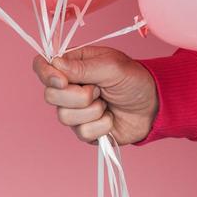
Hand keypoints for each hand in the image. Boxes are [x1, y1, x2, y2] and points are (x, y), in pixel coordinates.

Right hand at [31, 45, 159, 145]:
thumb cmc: (134, 79)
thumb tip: (55, 64)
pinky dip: (101, 125)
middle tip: (99, 89)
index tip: (63, 80)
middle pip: (50, 95)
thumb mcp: (113, 67)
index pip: (43, 66)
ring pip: (64, 116)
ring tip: (107, 102)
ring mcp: (75, 110)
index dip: (46, 74)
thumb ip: (83, 67)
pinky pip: (81, 132)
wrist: (153, 106)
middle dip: (78, 95)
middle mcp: (69, 87)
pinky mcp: (84, 130)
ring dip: (93, 110)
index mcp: (73, 65)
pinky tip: (111, 117)